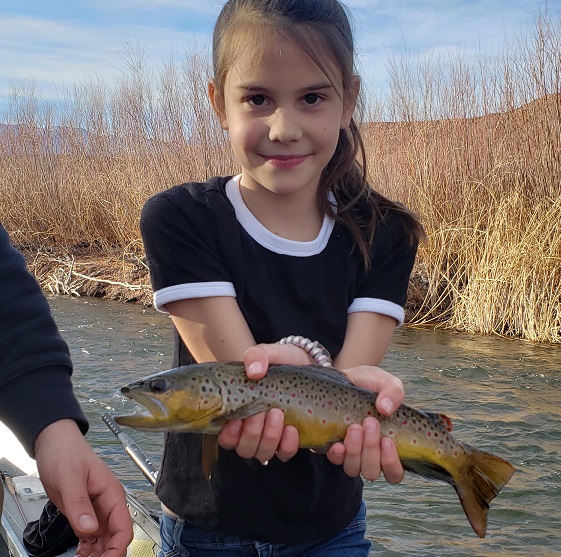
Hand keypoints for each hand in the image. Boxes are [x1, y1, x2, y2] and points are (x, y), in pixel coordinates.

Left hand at [34, 420, 132, 556]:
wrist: (55, 444)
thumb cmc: (66, 452)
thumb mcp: (70, 477)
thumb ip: (80, 502)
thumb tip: (89, 528)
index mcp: (111, 492)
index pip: (123, 526)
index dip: (116, 548)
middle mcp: (107, 503)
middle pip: (116, 537)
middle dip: (107, 553)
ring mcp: (97, 509)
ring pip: (104, 540)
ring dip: (98, 553)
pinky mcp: (85, 513)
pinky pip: (91, 537)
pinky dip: (88, 549)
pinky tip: (81, 555)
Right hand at [218, 343, 309, 462]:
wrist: (310, 365)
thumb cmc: (283, 361)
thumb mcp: (268, 353)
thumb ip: (256, 356)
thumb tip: (253, 371)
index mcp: (239, 412)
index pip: (226, 436)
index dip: (228, 435)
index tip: (236, 420)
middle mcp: (253, 430)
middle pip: (244, 448)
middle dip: (251, 433)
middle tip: (262, 412)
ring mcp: (272, 437)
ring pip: (263, 453)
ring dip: (269, 437)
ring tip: (278, 414)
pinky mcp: (292, 440)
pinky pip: (285, 454)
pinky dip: (287, 445)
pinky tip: (292, 429)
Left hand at [326, 365, 404, 482]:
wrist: (343, 377)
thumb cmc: (368, 384)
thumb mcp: (385, 381)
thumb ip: (394, 392)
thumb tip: (386, 408)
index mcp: (388, 446)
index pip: (394, 472)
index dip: (392, 463)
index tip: (387, 441)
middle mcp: (369, 455)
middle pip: (372, 471)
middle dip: (371, 449)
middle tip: (369, 423)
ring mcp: (350, 453)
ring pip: (353, 469)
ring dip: (354, 451)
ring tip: (354, 427)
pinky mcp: (332, 447)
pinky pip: (334, 460)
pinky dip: (336, 454)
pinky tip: (337, 442)